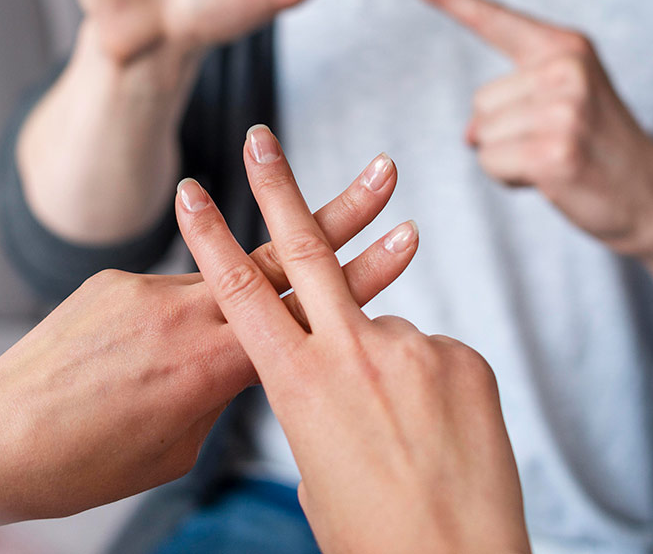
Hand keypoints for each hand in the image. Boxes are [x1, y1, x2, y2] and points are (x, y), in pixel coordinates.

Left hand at [0, 150, 413, 520]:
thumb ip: (219, 387)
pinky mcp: (115, 279)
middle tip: (382, 172)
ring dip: (240, 276)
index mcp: (215, 363)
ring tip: (224, 312)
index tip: (405, 238)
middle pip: (282, 256)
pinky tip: (131, 357)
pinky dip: (167, 318)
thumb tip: (235, 356)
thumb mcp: (178, 444)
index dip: (364, 272)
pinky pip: (164, 291)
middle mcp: (189, 312)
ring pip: (220, 272)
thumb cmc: (87, 461)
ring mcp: (150, 289)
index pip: (308, 309)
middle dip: (340, 212)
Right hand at [178, 125, 530, 553]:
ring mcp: (411, 349)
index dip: (210, 237)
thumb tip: (329, 369)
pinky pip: (430, 354)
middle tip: (261, 138)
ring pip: (381, 327)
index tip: (190, 192)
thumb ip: (314, 397)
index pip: (239, 292)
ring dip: (381, 369)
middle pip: (302, 248)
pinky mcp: (462, 356)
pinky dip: (425, 386)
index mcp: (296, 384)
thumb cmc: (369, 536)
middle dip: (276, 185)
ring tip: (402, 435)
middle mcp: (350, 353)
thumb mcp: (314, 465)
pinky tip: (438, 436)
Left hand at [403, 0, 652, 258]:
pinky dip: (510, 178)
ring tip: (555, 159)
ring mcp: (563, 108)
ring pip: (481, 134)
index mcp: (563, 46)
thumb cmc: (598, 148)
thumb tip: (470, 132)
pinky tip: (551, 178)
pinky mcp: (555, 150)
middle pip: (479, 101)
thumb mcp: (562, 102)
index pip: (491, 16)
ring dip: (507, 157)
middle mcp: (565, 68)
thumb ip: (511, 99)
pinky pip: (490, 161)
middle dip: (504, 132)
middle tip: (554, 142)